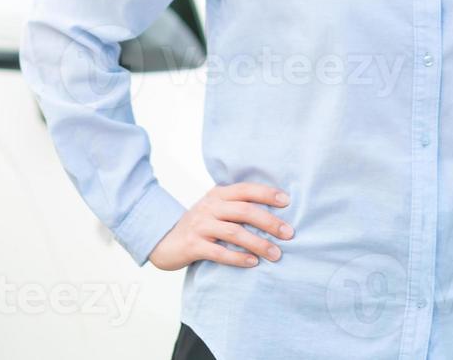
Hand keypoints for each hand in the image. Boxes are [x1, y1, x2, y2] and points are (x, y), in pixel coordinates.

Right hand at [147, 182, 293, 270]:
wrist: (163, 240)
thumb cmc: (198, 225)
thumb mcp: (214, 208)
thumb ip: (236, 206)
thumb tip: (274, 211)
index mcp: (217, 195)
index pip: (245, 189)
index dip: (266, 193)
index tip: (287, 201)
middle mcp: (209, 207)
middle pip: (244, 210)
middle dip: (269, 221)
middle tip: (289, 233)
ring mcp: (200, 226)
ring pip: (234, 232)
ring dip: (258, 243)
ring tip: (276, 254)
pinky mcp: (192, 245)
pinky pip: (218, 252)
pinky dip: (237, 257)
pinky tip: (252, 263)